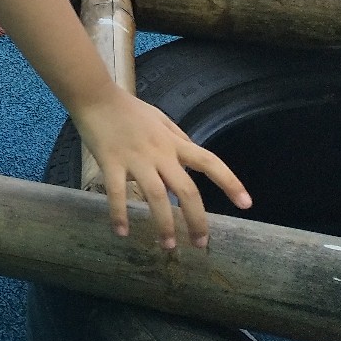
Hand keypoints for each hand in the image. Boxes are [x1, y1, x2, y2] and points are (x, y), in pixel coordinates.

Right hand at [72, 87, 249, 247]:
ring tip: (168, 245)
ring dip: (164, 224)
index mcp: (173, 143)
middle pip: (186, 190)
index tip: (246, 204)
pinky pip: (117, 192)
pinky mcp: (110, 162)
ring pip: (157, 196)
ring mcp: (135, 159)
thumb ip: (178, 136)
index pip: (209, 162)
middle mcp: (159, 153)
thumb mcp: (159, 118)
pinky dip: (119, 213)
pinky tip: (121, 232)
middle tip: (200, 244)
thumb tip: (195, 155)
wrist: (94, 95)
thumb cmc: (126, 107)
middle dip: (196, 220)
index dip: (230, 182)